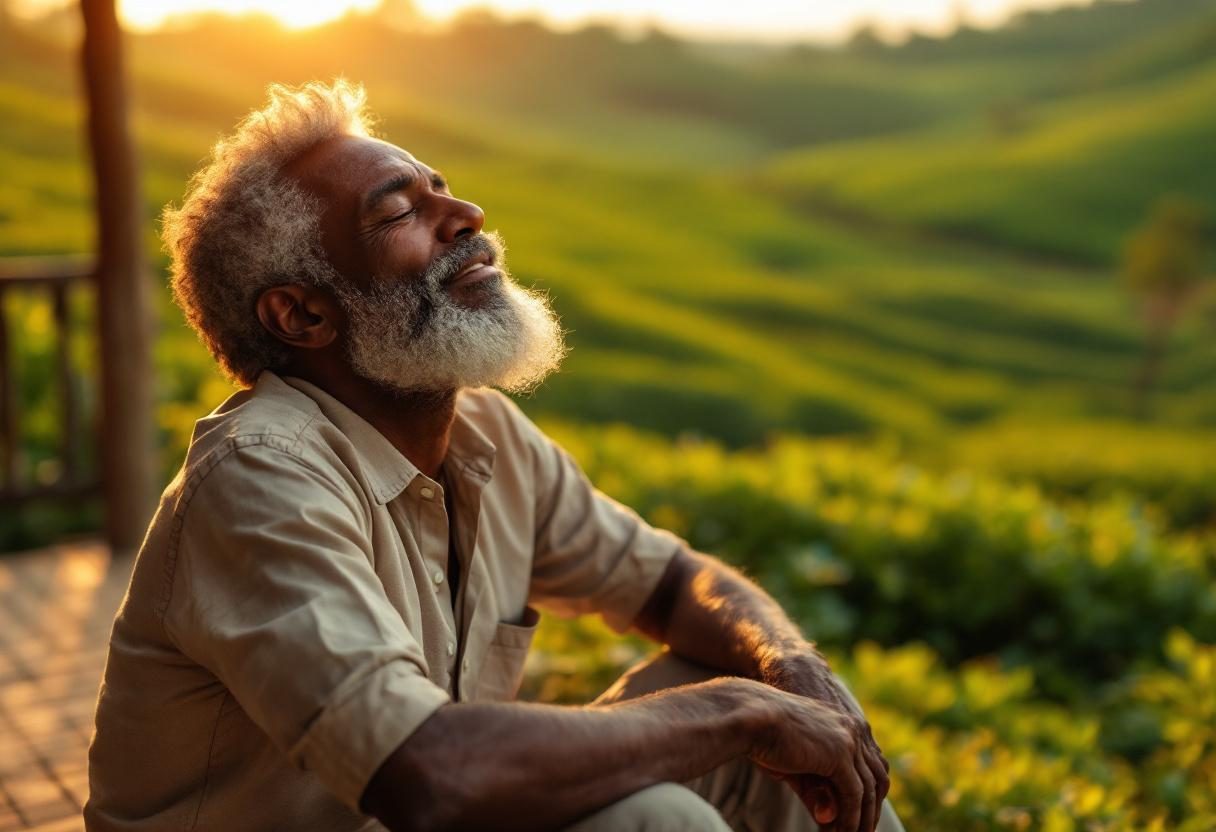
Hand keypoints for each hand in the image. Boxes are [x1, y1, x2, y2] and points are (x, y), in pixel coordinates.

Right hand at [747, 686, 864, 830]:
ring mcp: (849, 740)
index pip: (873, 763)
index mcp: (845, 722)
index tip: (864, 816)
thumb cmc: (765, 736)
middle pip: (878, 777)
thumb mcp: (798, 766)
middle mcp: (854, 728)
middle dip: (873, 809)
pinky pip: (854, 795)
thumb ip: (817, 790)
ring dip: (863, 819)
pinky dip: (851, 818)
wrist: (749, 716)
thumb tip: (829, 820)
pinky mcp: (840, 754)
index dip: (871, 793)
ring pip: (869, 789)